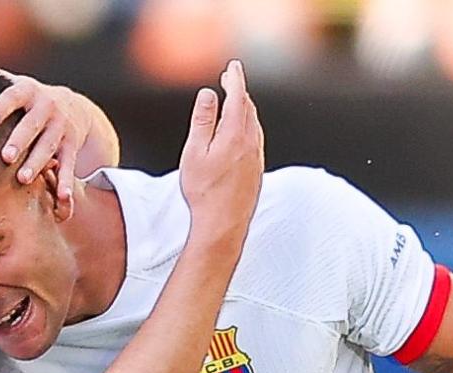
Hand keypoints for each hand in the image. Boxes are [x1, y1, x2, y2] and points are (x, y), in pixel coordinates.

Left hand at [0, 71, 94, 200]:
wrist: (73, 107)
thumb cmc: (30, 100)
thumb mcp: (17, 85)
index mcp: (28, 91)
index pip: (13, 96)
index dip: (1, 107)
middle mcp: (47, 107)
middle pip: (32, 124)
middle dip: (20, 140)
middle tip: (6, 156)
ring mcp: (61, 127)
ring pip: (49, 146)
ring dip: (37, 162)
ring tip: (23, 178)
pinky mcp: (71, 146)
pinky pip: (69, 165)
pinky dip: (66, 182)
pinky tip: (62, 198)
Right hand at [178, 60, 263, 242]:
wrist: (223, 226)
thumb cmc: (205, 192)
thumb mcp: (195, 152)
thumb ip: (203, 121)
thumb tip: (208, 94)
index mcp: (236, 134)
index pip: (238, 97)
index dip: (235, 78)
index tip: (233, 66)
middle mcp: (252, 143)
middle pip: (248, 108)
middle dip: (239, 91)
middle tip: (229, 80)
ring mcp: (257, 158)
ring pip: (254, 124)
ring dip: (245, 108)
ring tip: (234, 101)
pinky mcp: (257, 171)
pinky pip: (256, 139)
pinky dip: (248, 125)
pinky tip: (241, 131)